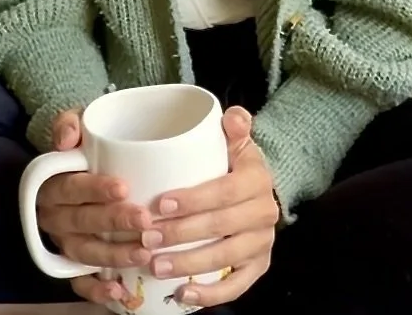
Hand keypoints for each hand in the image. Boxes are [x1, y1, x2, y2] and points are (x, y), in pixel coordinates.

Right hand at [36, 109, 157, 307]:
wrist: (74, 167)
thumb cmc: (84, 147)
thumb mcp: (75, 124)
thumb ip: (69, 123)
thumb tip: (67, 140)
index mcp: (51, 184)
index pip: (71, 187)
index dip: (95, 189)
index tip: (125, 187)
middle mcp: (54, 216)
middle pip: (81, 222)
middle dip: (114, 223)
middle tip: (146, 221)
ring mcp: (63, 242)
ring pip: (84, 253)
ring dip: (114, 256)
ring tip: (145, 253)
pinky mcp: (71, 263)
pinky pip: (78, 283)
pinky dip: (96, 291)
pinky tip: (119, 292)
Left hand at [143, 107, 278, 306]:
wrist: (256, 190)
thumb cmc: (232, 163)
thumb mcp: (234, 141)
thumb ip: (233, 126)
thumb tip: (233, 116)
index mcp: (257, 179)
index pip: (225, 191)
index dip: (194, 199)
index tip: (161, 203)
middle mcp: (264, 212)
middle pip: (221, 227)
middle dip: (181, 234)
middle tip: (147, 237)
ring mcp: (262, 243)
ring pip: (226, 258)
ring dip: (189, 265)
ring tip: (156, 266)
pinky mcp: (258, 267)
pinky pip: (237, 286)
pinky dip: (211, 295)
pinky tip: (183, 295)